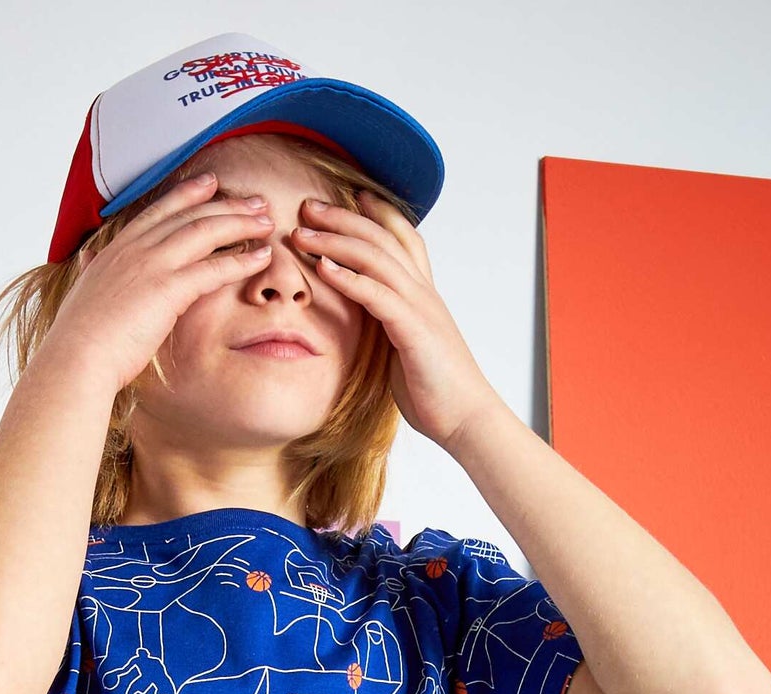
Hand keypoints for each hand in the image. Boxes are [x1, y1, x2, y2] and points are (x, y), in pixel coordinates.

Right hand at [43, 172, 279, 394]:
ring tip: (267, 223)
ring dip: (240, 224)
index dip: (187, 194)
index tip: (211, 183)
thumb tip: (88, 260)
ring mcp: (151, 265)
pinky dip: (241, 260)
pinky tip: (262, 258)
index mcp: (116, 250)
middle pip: (189, 215)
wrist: (76, 358)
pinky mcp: (168, 289)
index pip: (158, 211)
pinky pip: (213, 268)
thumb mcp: (84, 294)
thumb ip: (92, 272)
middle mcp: (135, 249)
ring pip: (205, 232)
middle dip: (226, 204)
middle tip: (255, 202)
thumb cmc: (80, 338)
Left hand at [290, 190, 499, 450]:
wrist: (466, 419)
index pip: (404, 239)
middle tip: (307, 206)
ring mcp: (421, 309)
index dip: (378, 214)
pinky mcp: (414, 331)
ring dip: (336, 242)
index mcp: (424, 295)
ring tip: (304, 232)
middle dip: (343, 218)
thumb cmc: (435, 391)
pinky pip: (378, 296)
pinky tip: (323, 269)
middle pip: (383, 238)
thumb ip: (389, 327)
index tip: (349, 197)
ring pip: (377, 259)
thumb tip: (367, 324)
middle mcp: (424, 293)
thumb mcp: (406, 350)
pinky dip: (349, 279)